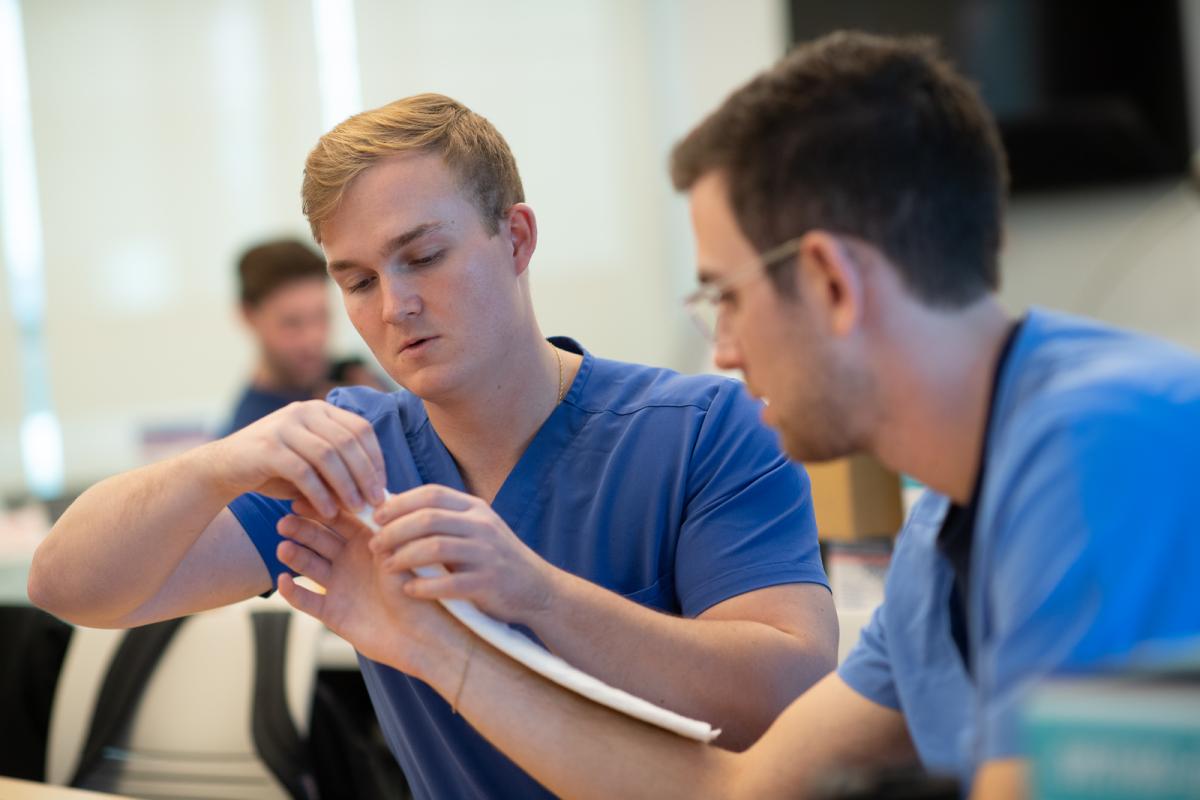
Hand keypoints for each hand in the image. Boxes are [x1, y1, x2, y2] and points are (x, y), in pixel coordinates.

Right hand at [205, 400, 385, 517]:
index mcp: (319, 410)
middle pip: (348, 441)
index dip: (376, 458)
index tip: (384, 486)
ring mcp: (284, 425)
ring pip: (328, 455)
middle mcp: (304, 411)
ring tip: (357, 509)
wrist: (223, 469)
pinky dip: (320, 493)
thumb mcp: (313, 465)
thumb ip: (340, 469)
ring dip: (347, 485)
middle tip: (376, 502)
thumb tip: (377, 491)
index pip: (360, 429)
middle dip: (366, 474)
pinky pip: (303, 471)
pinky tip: (330, 512)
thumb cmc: (275, 470)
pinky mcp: (267, 447)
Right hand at [274, 499, 464, 679]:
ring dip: (295, 556)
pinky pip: (306, 600)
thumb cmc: (419, 594)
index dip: (322, 509)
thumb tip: (365, 505)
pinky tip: (283, 580)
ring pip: (309, 565)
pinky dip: (293, 591)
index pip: (341, 519)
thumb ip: (382, 534)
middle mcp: (351, 561)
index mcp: (369, 543)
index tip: (304, 498)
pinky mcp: (331, 613)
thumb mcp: (402, 558)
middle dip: (302, 529)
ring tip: (284, 547)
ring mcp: (339, 586)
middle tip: (285, 521)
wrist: (421, 637)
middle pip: (320, 539)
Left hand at [368, 485, 561, 624]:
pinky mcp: (488, 582)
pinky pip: (449, 582)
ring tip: (386, 567)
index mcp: (475, 509)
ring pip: (435, 547)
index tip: (376, 517)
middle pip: (428, 518)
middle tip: (375, 545)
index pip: (431, 494)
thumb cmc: (495, 560)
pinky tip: (409, 589)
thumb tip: (395, 510)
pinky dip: (424, 586)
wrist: (537, 589)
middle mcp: (482, 526)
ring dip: (404, 556)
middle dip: (394, 531)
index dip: (399, 503)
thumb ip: (445, 520)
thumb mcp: (476, 529)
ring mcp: (486, 553)